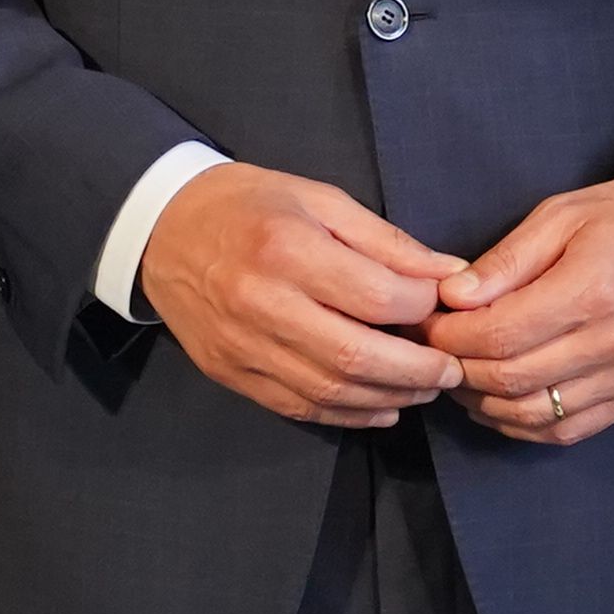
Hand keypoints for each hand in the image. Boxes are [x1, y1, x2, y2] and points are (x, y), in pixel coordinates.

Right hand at [140, 164, 461, 429]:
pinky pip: (298, 406)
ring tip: (424, 389)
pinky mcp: (230, 373)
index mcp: (287, 248)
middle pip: (356, 355)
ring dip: (389, 398)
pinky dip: (348, 415)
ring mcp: (242, 345)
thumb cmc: (249, 205)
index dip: (422, 309)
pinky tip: (381, 408)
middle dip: (417, 370)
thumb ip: (386, 242)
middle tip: (451, 369)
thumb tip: (451, 275)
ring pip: (330, 390)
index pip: (376, 296)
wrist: (161, 229)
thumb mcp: (319, 199)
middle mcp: (262, 302)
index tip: (443, 306)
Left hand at [427, 175, 613, 445]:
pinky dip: (521, 424)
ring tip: (460, 376)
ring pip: (533, 413)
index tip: (427, 323)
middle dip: (458, 369)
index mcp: (592, 289)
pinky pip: (565, 430)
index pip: (500, 334)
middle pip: (511, 379)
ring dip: (483, 403)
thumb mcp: (561, 216)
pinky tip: (497, 403)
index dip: (451, 336)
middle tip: (434, 351)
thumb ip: (505, 260)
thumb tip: (452, 296)